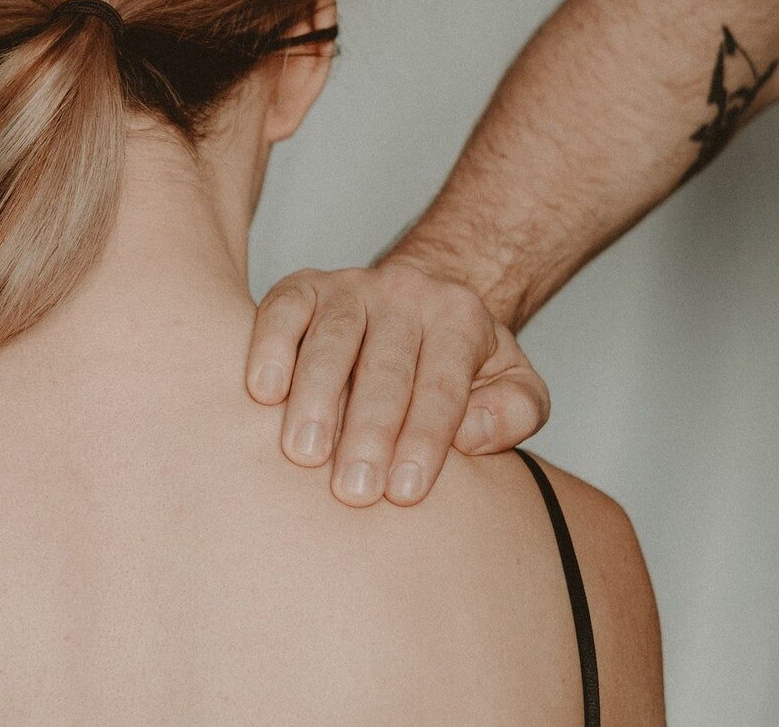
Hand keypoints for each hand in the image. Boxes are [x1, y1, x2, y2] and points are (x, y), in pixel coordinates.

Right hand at [245, 261, 548, 506]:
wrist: (419, 299)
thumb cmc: (459, 362)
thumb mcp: (512, 382)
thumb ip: (514, 410)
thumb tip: (473, 434)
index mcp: (459, 317)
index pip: (442, 385)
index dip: (424, 439)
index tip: (404, 492)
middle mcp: (404, 294)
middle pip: (385, 366)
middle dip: (369, 431)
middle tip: (354, 490)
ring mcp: (349, 287)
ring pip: (331, 339)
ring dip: (316, 398)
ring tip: (304, 452)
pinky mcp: (302, 286)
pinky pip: (282, 310)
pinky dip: (269, 348)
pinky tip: (263, 392)